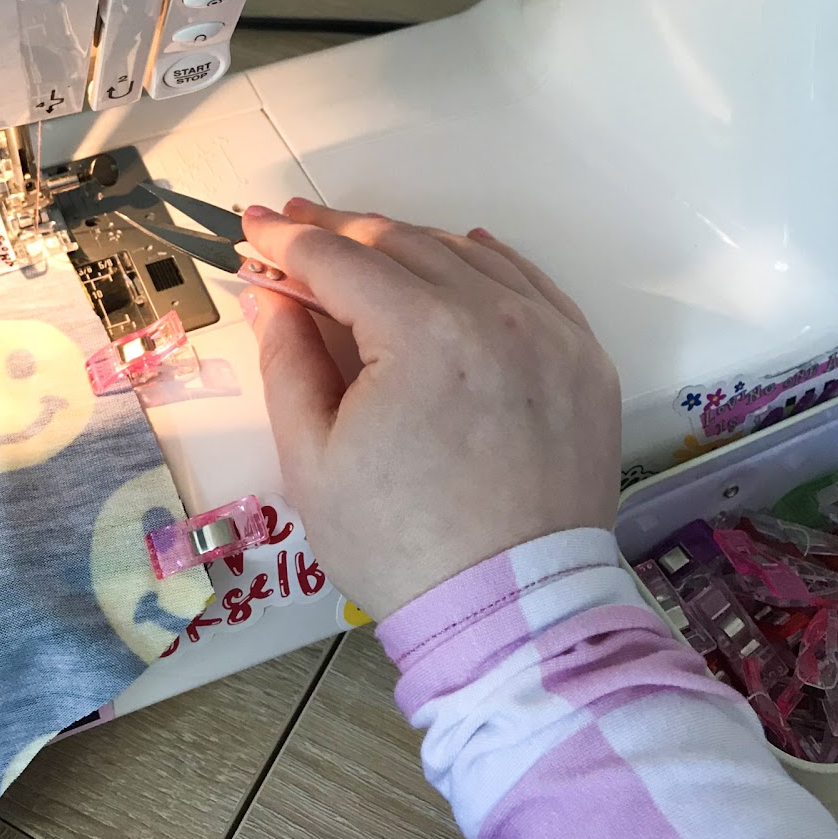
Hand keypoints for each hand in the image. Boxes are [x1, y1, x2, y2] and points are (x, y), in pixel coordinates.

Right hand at [240, 200, 620, 620]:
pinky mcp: (585, 360)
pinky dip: (484, 261)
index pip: (340, 260)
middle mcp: (494, 314)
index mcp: (422, 334)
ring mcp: (551, 334)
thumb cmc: (397, 544)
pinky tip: (459, 251)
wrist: (510, 612)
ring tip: (363, 242)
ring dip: (407, 242)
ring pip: (466, 255)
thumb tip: (273, 294)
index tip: (252, 226)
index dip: (287, 240)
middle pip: (402, 244)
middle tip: (296, 225)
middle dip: (340, 230)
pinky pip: (530, 283)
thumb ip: (287, 360)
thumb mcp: (311, 460)